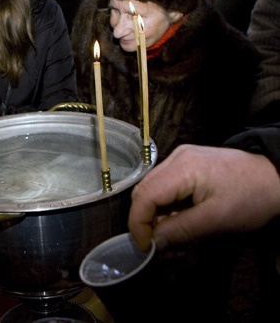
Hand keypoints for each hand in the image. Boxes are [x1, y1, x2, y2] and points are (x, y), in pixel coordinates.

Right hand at [128, 144, 279, 251]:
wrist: (276, 176)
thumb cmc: (250, 197)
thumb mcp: (217, 219)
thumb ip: (181, 230)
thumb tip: (153, 243)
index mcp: (182, 168)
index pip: (144, 196)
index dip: (138, 223)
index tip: (145, 247)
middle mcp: (175, 158)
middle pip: (143, 190)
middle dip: (145, 219)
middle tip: (156, 243)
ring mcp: (180, 158)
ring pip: (151, 188)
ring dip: (155, 213)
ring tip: (171, 232)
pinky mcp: (186, 162)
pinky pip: (164, 184)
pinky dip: (165, 204)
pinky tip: (178, 216)